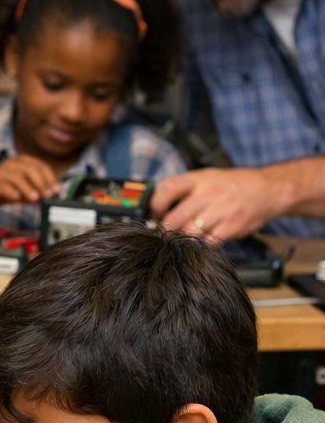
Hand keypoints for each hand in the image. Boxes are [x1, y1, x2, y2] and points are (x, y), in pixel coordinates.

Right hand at [0, 156, 58, 211]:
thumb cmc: (3, 191)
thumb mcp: (22, 190)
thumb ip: (35, 191)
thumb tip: (50, 195)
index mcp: (22, 162)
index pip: (41, 166)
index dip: (51, 178)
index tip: (57, 190)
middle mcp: (12, 163)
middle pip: (31, 170)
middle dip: (42, 183)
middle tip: (49, 195)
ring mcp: (2, 172)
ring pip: (18, 177)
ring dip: (28, 188)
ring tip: (36, 198)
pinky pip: (5, 186)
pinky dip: (12, 192)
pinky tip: (17, 198)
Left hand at [150, 167, 281, 239]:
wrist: (270, 189)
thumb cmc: (233, 186)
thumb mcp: (207, 178)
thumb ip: (184, 191)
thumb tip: (155, 210)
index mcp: (199, 179)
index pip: (168, 189)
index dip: (155, 205)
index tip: (152, 215)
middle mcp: (210, 193)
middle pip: (174, 218)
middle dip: (165, 229)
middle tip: (163, 233)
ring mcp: (222, 210)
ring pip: (189, 233)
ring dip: (182, 239)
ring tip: (183, 237)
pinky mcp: (232, 226)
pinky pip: (208, 242)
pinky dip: (201, 244)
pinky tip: (202, 239)